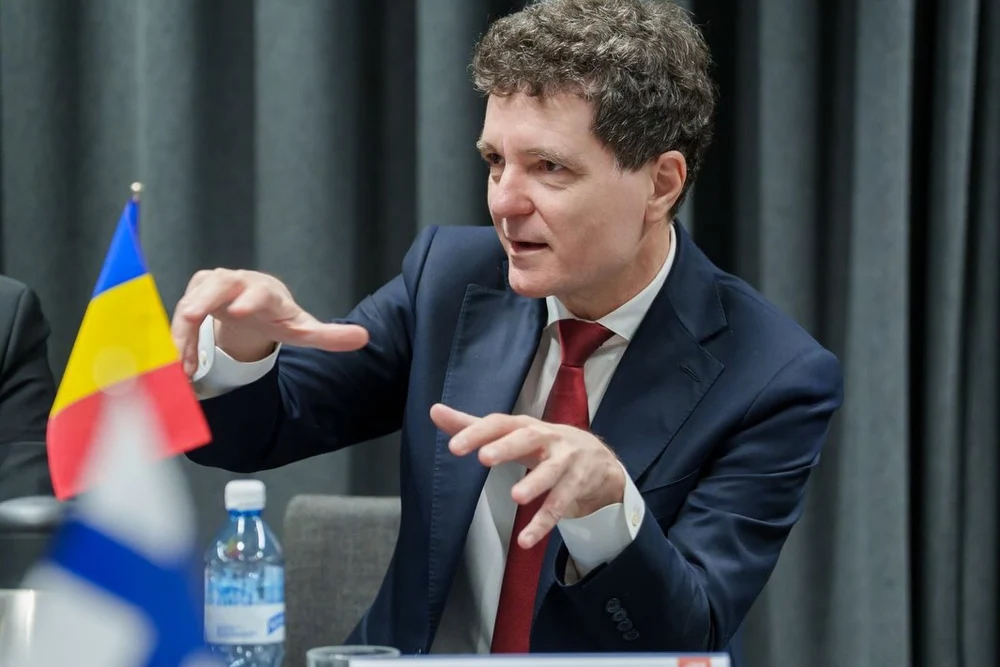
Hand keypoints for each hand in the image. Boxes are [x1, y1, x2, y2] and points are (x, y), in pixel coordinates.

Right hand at [171, 269, 368, 375]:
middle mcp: (237, 283)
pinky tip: (180, 364)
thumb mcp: (302, 328)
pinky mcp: (193, 294)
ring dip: (184, 331)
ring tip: (181, 363)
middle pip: (217, 285)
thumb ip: (329, 336)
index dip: (249, 299)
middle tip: (191, 316)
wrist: (252, 303)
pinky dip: (178, 338)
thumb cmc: (277, 316)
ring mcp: (212, 286)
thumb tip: (364, 338)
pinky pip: (181, 316)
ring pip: (192, 301)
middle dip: (203, 300)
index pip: (259, 292)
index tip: (239, 311)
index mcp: (266, 292)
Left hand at [430, 403, 624, 548]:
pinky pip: (560, 506)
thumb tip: (435, 411)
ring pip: (551, 473)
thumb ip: (472, 426)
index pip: (499, 424)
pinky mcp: (577, 485)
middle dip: (507, 448)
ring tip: (515, 496)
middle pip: (527, 439)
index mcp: (525, 425)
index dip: (477, 433)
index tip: (453, 447)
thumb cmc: (544, 443)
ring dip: (535, 484)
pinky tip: (525, 540)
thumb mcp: (511, 433)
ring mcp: (565, 462)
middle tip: (484, 458)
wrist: (598, 458)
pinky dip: (543, 524)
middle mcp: (547, 439)